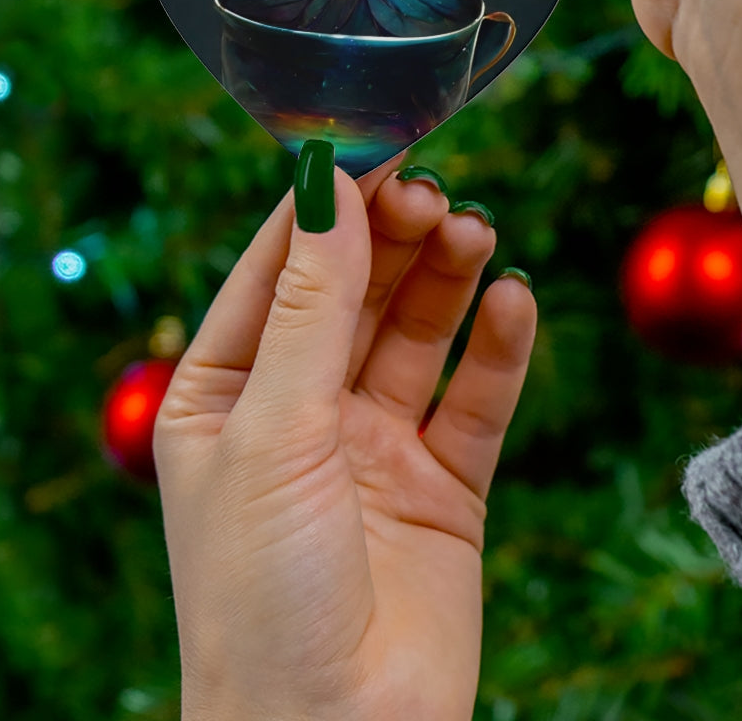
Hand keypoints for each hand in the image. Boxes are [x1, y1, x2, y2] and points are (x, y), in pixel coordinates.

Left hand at [154, 153, 535, 720]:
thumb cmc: (262, 597)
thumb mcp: (272, 431)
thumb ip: (310, 307)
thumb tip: (328, 186)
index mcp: (226, 396)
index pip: (278, 271)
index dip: (327, 206)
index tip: (378, 144)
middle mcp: (302, 412)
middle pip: (358, 292)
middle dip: (395, 238)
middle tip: (437, 195)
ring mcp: (376, 446)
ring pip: (420, 333)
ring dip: (449, 278)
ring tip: (478, 235)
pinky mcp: (446, 483)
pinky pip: (477, 397)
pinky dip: (500, 347)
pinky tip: (514, 301)